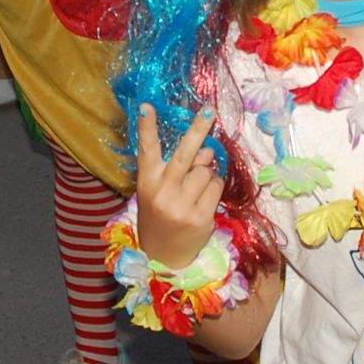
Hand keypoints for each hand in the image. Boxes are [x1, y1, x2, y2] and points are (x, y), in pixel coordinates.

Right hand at [134, 103, 223, 270]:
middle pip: (185, 154)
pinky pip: (216, 186)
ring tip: (198, 184)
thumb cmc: (159, 217)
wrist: (162, 257)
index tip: (147, 106)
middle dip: (198, 130)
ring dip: (207, 171)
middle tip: (208, 111)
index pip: (147, 151)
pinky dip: (214, 186)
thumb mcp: (155, 192)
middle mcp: (163, 193)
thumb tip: (205, 148)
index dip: (147, 128)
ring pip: (206, 170)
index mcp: (147, 184)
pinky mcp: (201, 217)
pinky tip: (205, 197)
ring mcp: (182, 206)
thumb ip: (174, 171)